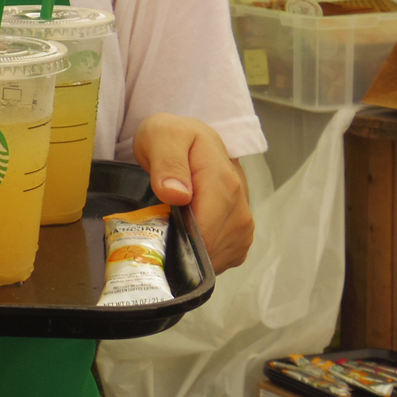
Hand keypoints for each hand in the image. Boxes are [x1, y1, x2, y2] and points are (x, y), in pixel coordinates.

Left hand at [133, 113, 253, 273]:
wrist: (191, 139)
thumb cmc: (174, 137)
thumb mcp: (162, 136)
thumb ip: (168, 162)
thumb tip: (176, 193)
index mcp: (223, 183)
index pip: (203, 233)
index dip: (175, 241)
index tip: (154, 235)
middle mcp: (240, 207)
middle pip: (207, 250)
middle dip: (178, 248)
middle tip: (156, 228)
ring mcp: (243, 225)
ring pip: (213, 259)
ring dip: (188, 253)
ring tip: (170, 228)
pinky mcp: (240, 237)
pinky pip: (219, 261)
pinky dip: (198, 256)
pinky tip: (184, 236)